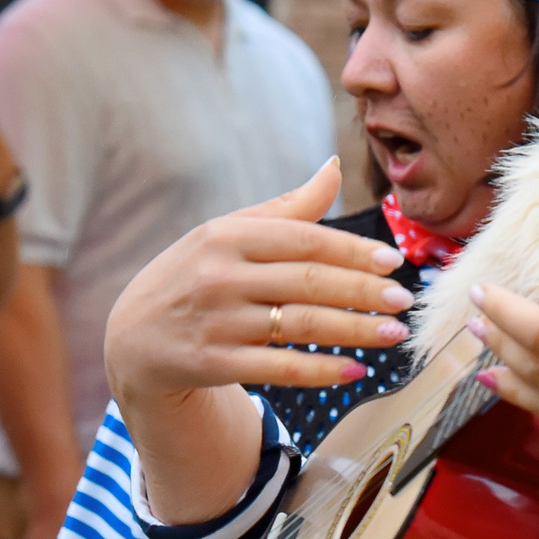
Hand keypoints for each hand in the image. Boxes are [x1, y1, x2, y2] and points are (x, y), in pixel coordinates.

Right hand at [103, 160, 411, 403]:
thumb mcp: (230, 233)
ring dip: (354, 330)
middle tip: (404, 301)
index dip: (353, 251)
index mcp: (228, 235)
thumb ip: (288, 208)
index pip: (303, 240)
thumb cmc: (196, 275)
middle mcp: (220, 276)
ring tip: (394, 334)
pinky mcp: (212, 363)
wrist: (133, 337)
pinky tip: (354, 370)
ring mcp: (215, 322)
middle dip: (363, 292)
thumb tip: (333, 167)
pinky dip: (319, 371)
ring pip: (299, 324)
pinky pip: (278, 368)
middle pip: (308, 282)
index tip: (393, 262)